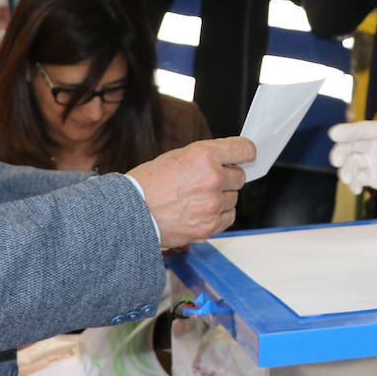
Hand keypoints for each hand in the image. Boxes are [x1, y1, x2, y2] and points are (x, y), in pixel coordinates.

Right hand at [127, 137, 254, 247]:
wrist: (131, 212)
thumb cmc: (149, 184)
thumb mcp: (178, 156)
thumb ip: (207, 157)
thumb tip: (230, 161)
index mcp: (205, 155)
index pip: (245, 149)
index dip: (244, 153)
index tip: (242, 156)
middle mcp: (213, 179)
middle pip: (240, 176)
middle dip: (226, 178)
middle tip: (205, 181)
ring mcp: (213, 204)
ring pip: (234, 198)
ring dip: (221, 197)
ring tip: (196, 198)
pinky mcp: (210, 226)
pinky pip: (229, 216)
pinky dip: (218, 214)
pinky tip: (200, 211)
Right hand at [328, 120, 376, 209]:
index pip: (366, 130)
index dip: (349, 130)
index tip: (334, 134)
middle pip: (353, 145)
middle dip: (342, 152)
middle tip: (337, 163)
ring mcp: (376, 162)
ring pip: (352, 162)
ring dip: (346, 170)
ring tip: (349, 182)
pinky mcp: (376, 179)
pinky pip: (358, 178)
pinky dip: (352, 183)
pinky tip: (355, 190)